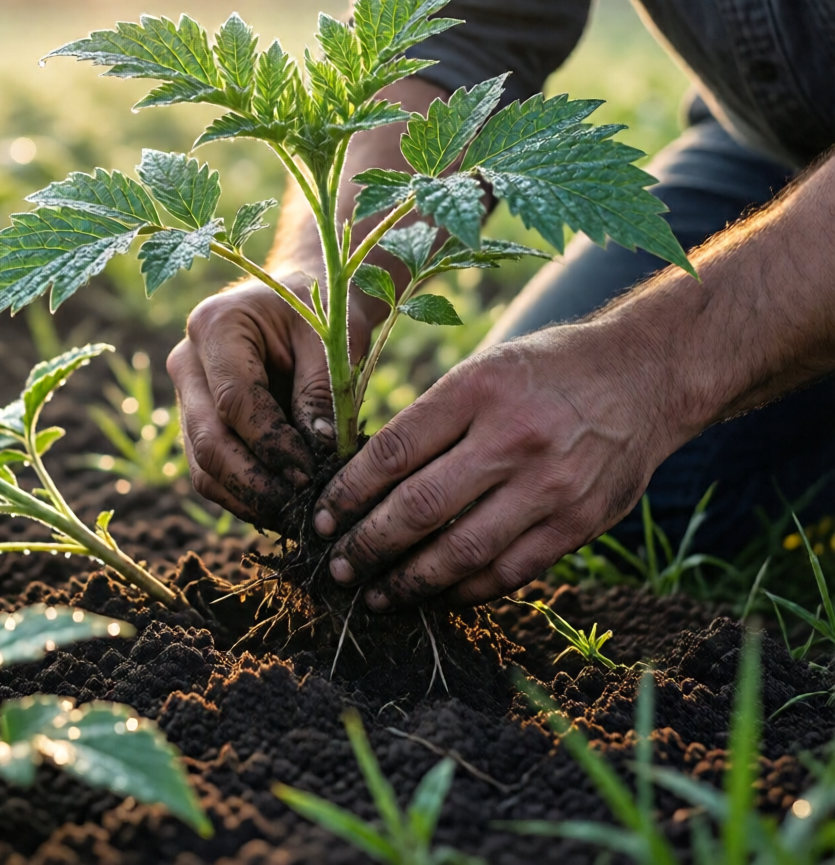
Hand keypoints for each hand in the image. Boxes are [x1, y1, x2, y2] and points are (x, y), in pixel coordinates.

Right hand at [167, 277, 374, 522]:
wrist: (299, 298)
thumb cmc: (319, 313)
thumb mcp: (330, 341)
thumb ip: (322, 393)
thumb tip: (319, 456)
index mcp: (215, 326)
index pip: (235, 401)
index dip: (273, 445)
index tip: (312, 474)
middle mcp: (186, 362)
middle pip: (209, 440)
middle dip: (257, 484)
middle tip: (304, 510)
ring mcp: (185, 395)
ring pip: (203, 466)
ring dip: (249, 500)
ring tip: (297, 517)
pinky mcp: (195, 423)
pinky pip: (210, 472)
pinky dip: (245, 497)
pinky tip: (284, 509)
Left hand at [312, 323, 678, 607]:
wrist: (644, 377)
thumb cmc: (546, 371)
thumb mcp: (484, 369)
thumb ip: (433, 421)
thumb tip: (368, 480)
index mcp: (476, 389)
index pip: (393, 451)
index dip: (348, 493)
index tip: (322, 519)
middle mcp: (511, 437)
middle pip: (419, 508)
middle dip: (367, 547)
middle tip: (337, 569)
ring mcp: (549, 485)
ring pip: (461, 552)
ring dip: (409, 582)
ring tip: (377, 595)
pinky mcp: (579, 522)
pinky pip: (509, 571)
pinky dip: (466, 590)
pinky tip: (438, 596)